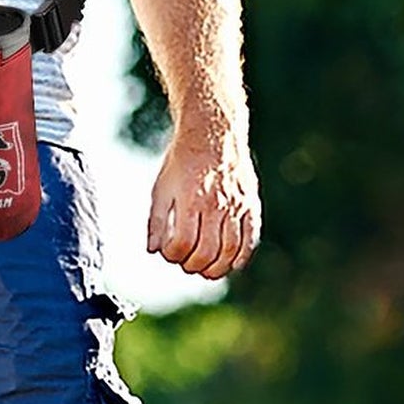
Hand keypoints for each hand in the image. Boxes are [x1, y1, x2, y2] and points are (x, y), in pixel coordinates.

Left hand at [147, 129, 261, 278]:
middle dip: (193, 266)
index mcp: (190, 201)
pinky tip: (231, 263)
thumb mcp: (160, 189)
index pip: (181, 245)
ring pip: (230, 250)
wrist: (213, 133)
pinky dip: (241, 256)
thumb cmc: (182, 162)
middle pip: (206, 253)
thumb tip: (153, 250)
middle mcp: (216, 205)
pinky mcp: (251, 204)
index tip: (169, 252)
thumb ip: (155, 222)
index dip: (172, 256)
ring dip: (216, 268)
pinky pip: (250, 238)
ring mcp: (237, 205)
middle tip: (186, 264)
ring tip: (206, 269)